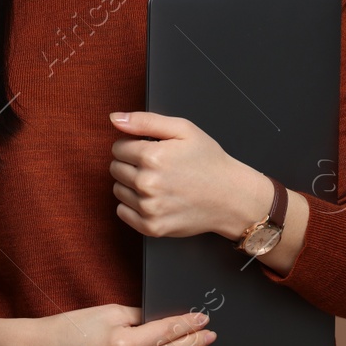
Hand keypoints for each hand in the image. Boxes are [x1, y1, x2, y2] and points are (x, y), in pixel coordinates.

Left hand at [107, 110, 271, 239]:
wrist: (231, 197)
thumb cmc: (209, 161)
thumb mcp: (183, 129)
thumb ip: (144, 121)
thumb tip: (115, 119)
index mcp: (152, 156)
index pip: (118, 148)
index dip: (133, 146)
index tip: (150, 150)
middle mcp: (147, 184)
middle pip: (115, 169)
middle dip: (130, 164)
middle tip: (156, 167)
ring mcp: (149, 208)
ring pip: (117, 190)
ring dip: (131, 185)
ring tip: (157, 183)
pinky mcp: (152, 227)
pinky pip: (122, 213)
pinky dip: (132, 206)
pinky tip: (153, 199)